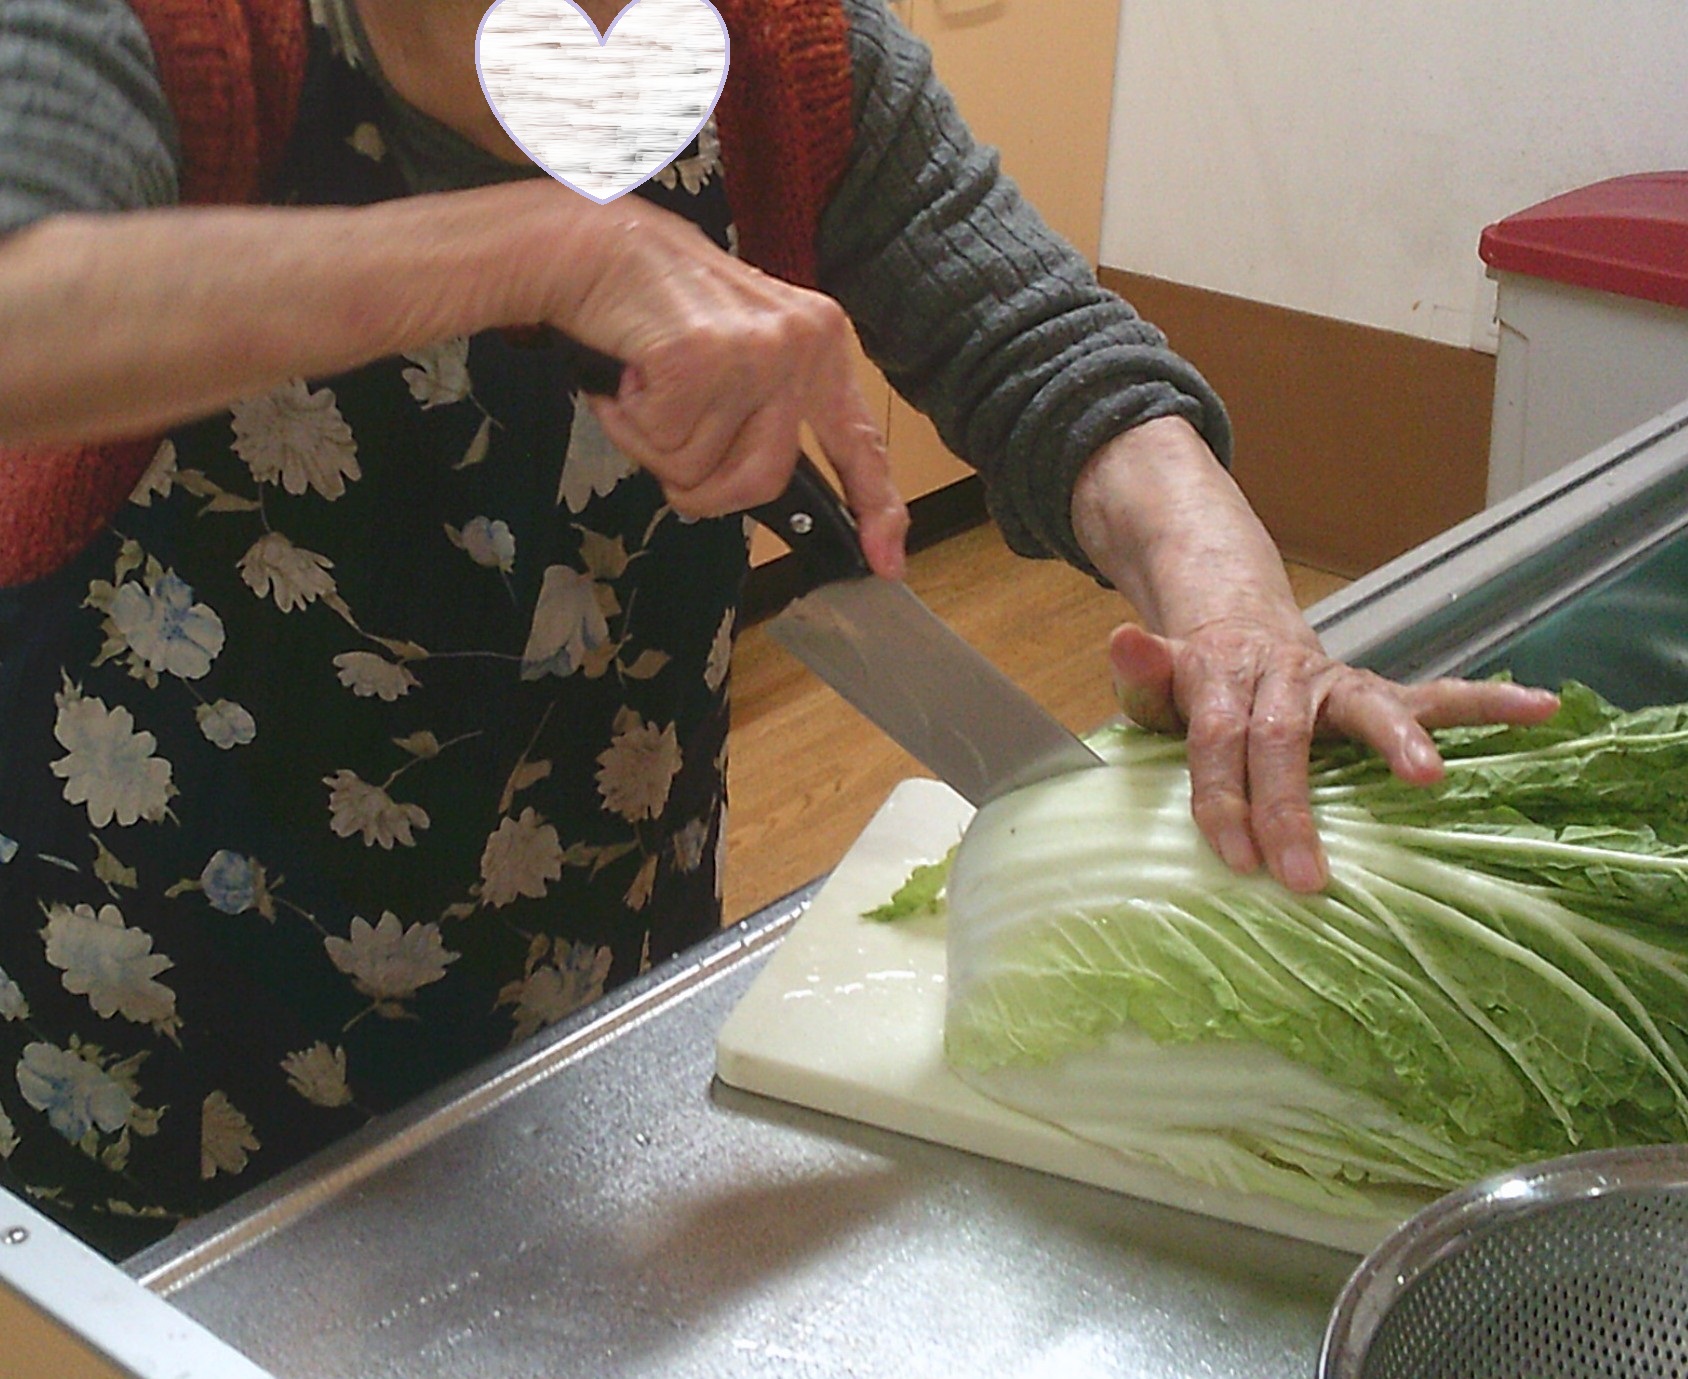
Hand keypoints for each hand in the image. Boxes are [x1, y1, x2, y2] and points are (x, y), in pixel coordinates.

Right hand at [556, 197, 907, 577]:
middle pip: (763, 480)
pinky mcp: (701, 359)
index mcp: (818, 341)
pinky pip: (662, 444)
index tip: (886, 561)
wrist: (593, 246)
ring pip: (704, 470)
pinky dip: (629, 425)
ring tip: (644, 389)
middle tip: (664, 441)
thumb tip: (759, 485)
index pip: (857, 440)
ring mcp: (754, 351)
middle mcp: (799, 343)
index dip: (875, 506)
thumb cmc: (655, 308)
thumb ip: (764, 412)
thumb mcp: (737, 352)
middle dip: (703, 486)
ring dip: (656, 448)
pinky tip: (627, 376)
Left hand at [1070, 415, 1559, 892]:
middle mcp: (1282, 674)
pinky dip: (1490, 702)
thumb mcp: (1155, 687)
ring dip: (1399, 739)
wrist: (1236, 630)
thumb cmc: (1193, 688)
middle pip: (1283, 740)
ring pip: (1368, 707)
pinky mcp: (1373, 692)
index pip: (1216, 740)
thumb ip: (1142, 678)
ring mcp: (1334, 682)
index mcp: (1220, 675)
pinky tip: (1540, 709)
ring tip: (1429, 775)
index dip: (1223, 797)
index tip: (1236, 857)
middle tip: (1304, 876)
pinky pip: (1437, 695)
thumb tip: (1120, 640)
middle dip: (1291, 808)